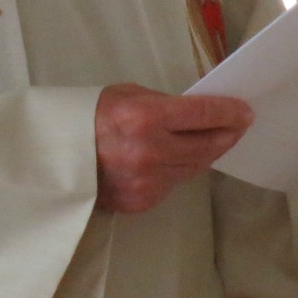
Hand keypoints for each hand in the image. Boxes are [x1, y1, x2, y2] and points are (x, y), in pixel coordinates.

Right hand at [94, 83, 252, 214]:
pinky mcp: (140, 201)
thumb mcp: (127, 95)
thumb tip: (198, 113)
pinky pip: (171, 184)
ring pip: (192, 167)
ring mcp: (146, 182)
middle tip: (238, 127)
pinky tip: (175, 159)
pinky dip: (177, 170)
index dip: (229, 112)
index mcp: (145, 118)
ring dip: (204, 153)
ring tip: (213, 141)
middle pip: (205, 145)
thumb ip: (164, 105)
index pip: (203, 114)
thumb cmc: (88, 116)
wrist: (51, 155)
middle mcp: (150, 152)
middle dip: (226, 134)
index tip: (245, 112)